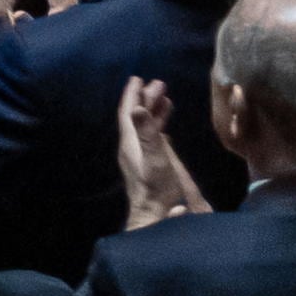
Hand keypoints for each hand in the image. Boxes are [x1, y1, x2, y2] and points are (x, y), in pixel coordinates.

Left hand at [117, 75, 213, 227]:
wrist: (158, 216)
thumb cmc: (157, 188)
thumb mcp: (154, 158)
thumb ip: (147, 133)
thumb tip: (137, 107)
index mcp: (131, 142)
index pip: (129, 112)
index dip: (132, 95)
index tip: (138, 78)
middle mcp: (133, 146)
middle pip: (138, 116)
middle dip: (146, 99)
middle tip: (159, 83)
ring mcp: (142, 155)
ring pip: (146, 126)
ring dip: (154, 110)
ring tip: (165, 97)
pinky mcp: (152, 164)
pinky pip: (154, 137)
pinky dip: (160, 125)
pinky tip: (166, 123)